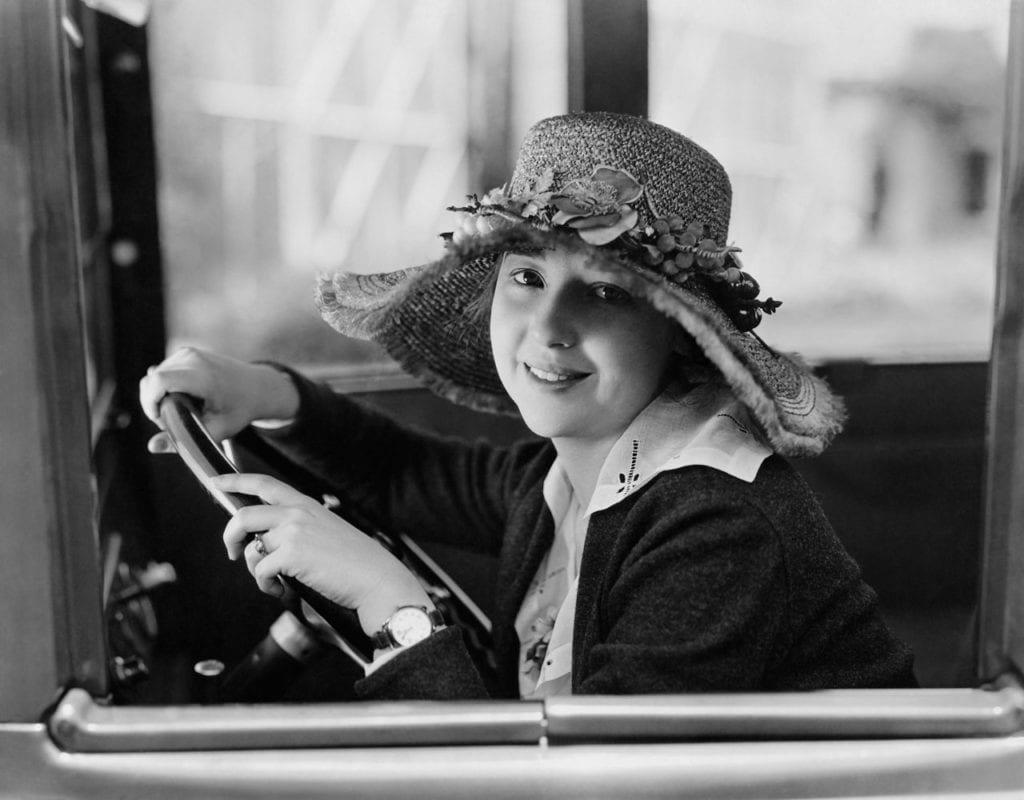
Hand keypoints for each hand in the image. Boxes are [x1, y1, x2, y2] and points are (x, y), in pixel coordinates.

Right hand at [139, 347, 299, 445]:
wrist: (258, 387)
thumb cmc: (239, 410)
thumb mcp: (216, 431)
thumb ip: (184, 440)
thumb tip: (151, 446)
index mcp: (203, 377)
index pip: (159, 381)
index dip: (149, 401)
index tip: (158, 419)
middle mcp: (194, 359)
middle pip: (152, 380)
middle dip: (153, 402)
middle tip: (171, 421)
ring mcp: (190, 352)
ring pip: (154, 375)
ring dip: (158, 395)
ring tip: (180, 411)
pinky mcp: (187, 352)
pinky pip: (163, 370)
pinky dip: (165, 386)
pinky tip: (183, 398)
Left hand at [212, 473, 431, 636]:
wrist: (374, 577)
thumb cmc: (355, 561)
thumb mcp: (326, 531)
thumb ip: (297, 529)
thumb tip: (265, 542)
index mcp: (305, 504)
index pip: (263, 483)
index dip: (235, 480)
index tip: (216, 481)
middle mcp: (296, 513)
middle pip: (243, 515)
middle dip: (230, 536)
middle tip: (232, 552)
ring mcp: (293, 532)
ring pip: (251, 549)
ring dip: (256, 570)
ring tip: (274, 580)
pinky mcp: (290, 554)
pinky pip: (261, 571)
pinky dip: (267, 586)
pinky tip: (283, 590)